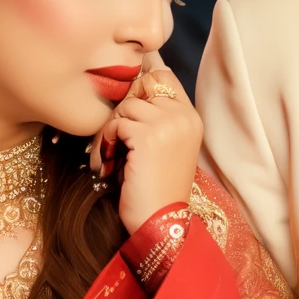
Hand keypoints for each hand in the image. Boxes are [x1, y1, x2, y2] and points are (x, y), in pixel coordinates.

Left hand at [90, 68, 200, 234]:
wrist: (160, 221)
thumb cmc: (158, 187)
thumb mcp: (167, 145)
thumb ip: (158, 116)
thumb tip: (137, 80)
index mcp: (191, 117)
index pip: (164, 77)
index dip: (141, 88)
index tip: (128, 112)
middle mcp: (183, 116)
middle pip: (143, 85)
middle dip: (124, 107)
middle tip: (116, 134)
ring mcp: (168, 124)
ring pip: (126, 104)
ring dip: (113, 127)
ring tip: (112, 152)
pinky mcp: (148, 136)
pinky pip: (117, 123)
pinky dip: (107, 141)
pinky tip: (110, 162)